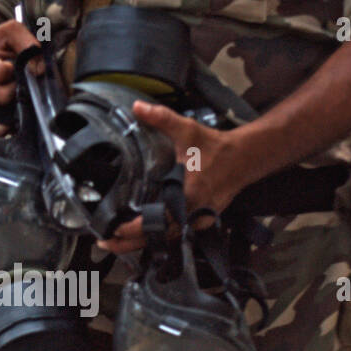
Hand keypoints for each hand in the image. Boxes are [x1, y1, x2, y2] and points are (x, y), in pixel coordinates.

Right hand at [0, 19, 41, 119]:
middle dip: (17, 88)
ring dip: (16, 104)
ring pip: (4, 114)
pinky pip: (1, 127)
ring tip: (16, 91)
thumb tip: (38, 71)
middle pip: (4, 96)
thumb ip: (27, 43)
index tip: (14, 63)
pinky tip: (17, 111)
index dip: (15, 69)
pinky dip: (12, 121)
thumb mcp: (12, 31)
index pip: (2, 73)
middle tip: (18, 79)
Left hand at [99, 101, 253, 254]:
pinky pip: (176, 236)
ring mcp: (198, 220)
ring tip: (116, 243)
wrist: (244, 158)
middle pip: (157, 238)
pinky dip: (157, 239)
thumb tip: (137, 107)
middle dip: (130, 243)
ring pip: (166, 240)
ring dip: (141, 243)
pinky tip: (140, 238)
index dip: (135, 229)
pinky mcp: (201, 222)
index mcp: (187, 194)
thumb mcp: (188, 130)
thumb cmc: (215, 147)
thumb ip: (162, 118)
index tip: (115, 229)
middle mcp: (192, 213)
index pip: (157, 221)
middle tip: (105, 242)